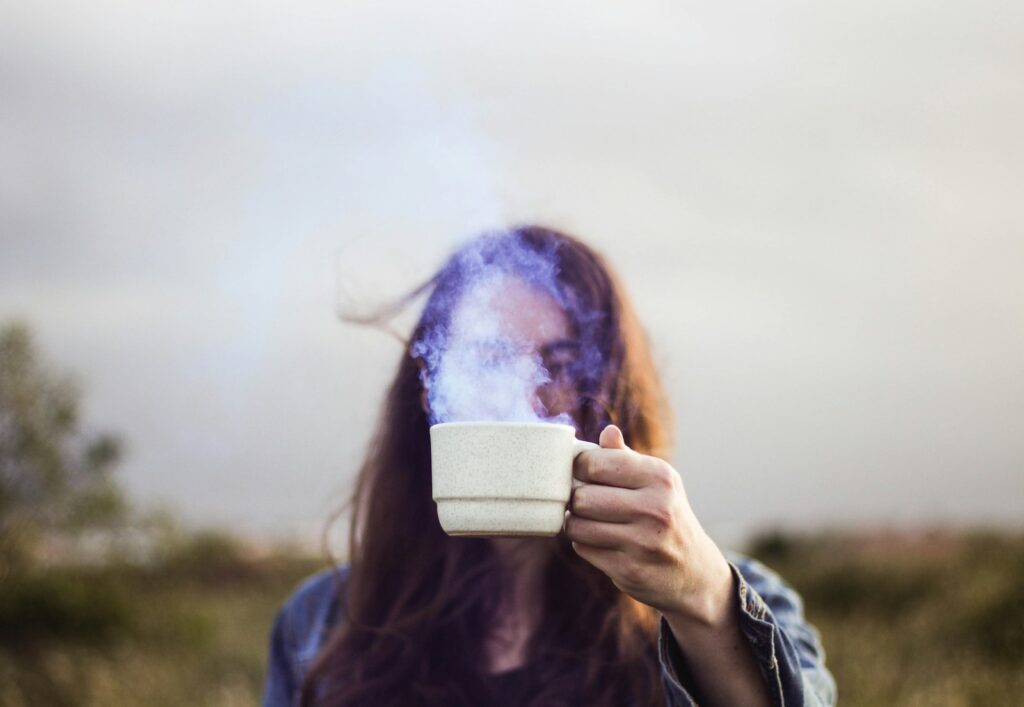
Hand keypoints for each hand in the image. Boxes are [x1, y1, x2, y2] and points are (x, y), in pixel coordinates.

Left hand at [565, 425, 733, 626]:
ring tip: (590, 521)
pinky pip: (583, 549)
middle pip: (582, 497)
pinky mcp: (629, 571)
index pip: (595, 463)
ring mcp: (643, 543)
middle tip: (586, 501)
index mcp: (660, 477)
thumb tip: (608, 431)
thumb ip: (626, 457)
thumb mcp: (656, 482)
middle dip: (577, 499)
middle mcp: (655, 508)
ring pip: (577, 526)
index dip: (579, 468)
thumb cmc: (666, 515)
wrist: (695, 571)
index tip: (584, 474)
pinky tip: (602, 542)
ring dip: (576, 524)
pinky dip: (585, 544)